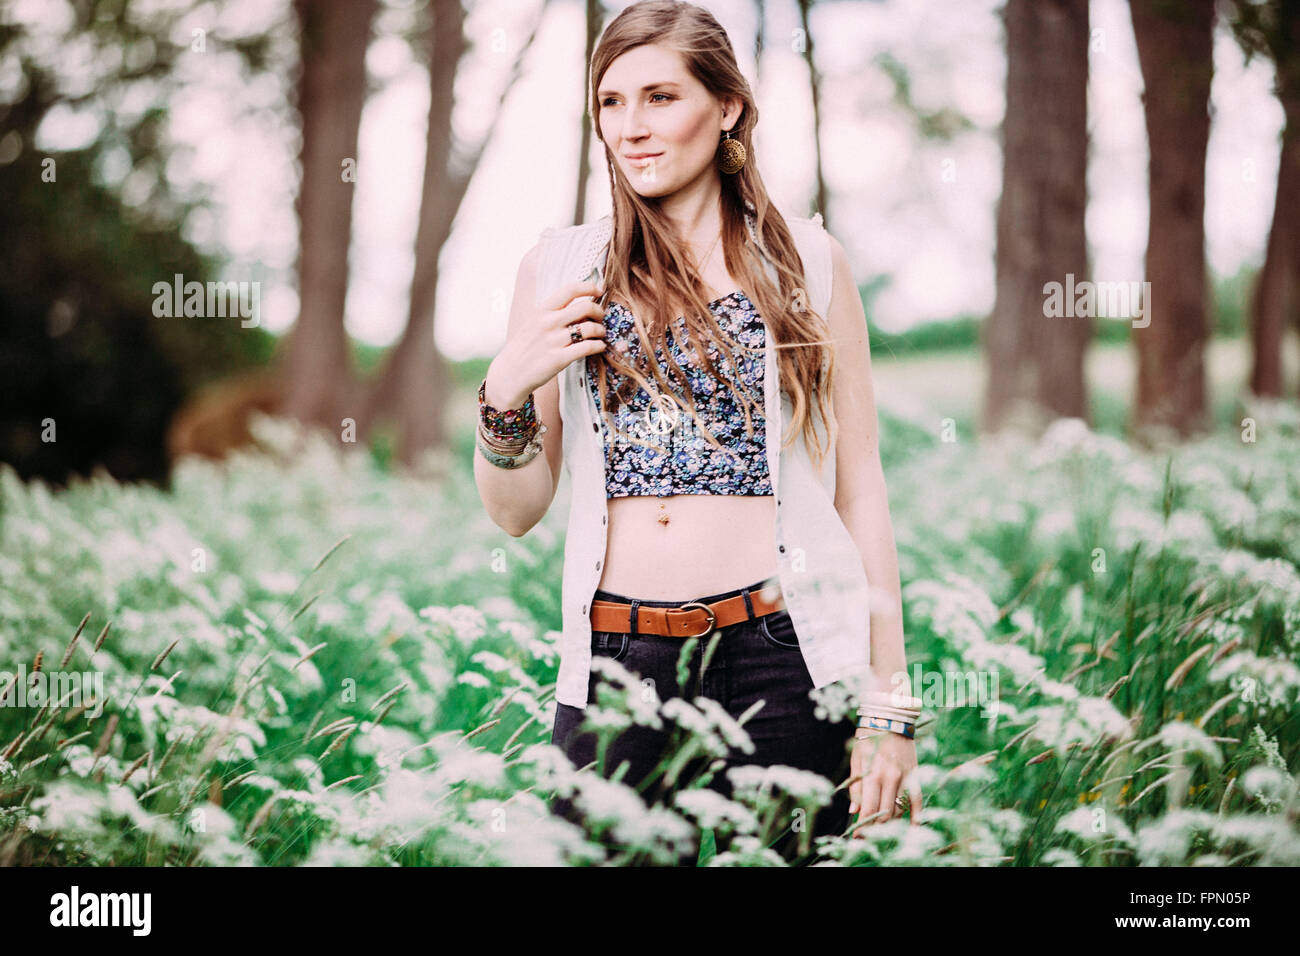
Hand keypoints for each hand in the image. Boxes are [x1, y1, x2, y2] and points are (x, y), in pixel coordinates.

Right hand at [486, 278, 607, 408]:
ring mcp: (554, 341)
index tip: (599, 291)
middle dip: (599, 311)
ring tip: (601, 334)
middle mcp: (548, 323)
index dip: (589, 287)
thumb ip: (553, 313)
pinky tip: (600, 347)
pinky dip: (599, 346)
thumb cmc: (524, 348)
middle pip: (585, 307)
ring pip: (590, 328)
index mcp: (542, 311)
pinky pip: (588, 347)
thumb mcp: (533, 323)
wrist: (510, 374)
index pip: (570, 290)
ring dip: (601, 330)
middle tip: (601, 318)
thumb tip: (580, 306)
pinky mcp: (559, 359)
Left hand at [847, 730, 920, 834]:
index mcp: (872, 775)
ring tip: (881, 830)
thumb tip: (854, 810)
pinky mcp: (915, 775)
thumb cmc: (868, 739)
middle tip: (867, 836)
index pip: (868, 809)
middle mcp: (890, 779)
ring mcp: (904, 778)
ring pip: (899, 809)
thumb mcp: (856, 760)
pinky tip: (913, 826)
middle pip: (884, 814)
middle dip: (875, 828)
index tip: (857, 837)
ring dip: (890, 823)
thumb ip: (855, 786)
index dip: (862, 827)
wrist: (890, 719)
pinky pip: (918, 800)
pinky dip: (916, 815)